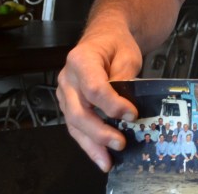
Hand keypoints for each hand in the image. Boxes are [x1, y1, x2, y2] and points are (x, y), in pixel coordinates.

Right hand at [56, 29, 142, 171]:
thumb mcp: (127, 54)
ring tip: (108, 161)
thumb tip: (125, 104)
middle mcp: (67, 78)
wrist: (104, 38)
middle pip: (79, 111)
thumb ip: (124, 77)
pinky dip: (88, 143)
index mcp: (81, 59)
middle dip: (99, 132)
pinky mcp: (68, 104)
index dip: (113, 104)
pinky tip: (100, 155)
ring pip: (74, 124)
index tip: (132, 115)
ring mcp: (65, 93)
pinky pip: (76, 127)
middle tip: (120, 143)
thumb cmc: (115, 44)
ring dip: (91, 145)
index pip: (94, 88)